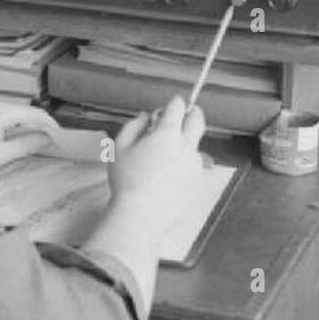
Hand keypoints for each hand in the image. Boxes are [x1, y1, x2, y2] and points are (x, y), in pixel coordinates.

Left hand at [0, 101, 61, 175]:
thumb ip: (25, 146)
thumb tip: (47, 139)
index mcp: (3, 112)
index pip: (37, 114)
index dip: (52, 127)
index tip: (63, 141)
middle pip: (27, 114)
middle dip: (40, 129)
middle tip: (51, 147)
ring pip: (16, 118)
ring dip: (26, 131)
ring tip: (34, 149)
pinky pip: (4, 121)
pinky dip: (14, 132)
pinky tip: (13, 147)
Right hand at [107, 96, 206, 234]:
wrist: (141, 215)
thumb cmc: (127, 182)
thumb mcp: (120, 148)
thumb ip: (134, 125)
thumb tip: (147, 117)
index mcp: (167, 134)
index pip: (177, 107)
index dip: (173, 103)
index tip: (171, 105)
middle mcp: (186, 146)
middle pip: (198, 120)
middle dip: (193, 112)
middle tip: (186, 113)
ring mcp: (194, 165)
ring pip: (196, 145)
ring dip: (187, 143)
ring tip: (167, 157)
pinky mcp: (197, 182)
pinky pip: (194, 167)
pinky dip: (186, 165)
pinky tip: (169, 177)